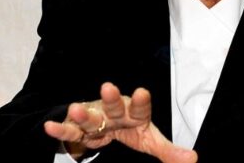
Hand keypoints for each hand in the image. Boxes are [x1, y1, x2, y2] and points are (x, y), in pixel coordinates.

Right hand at [44, 82, 196, 162]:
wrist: (106, 126)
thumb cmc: (130, 128)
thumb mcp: (148, 140)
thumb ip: (167, 150)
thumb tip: (193, 159)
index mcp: (135, 114)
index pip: (141, 108)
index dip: (141, 102)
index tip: (143, 92)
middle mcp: (115, 112)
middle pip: (114, 106)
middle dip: (111, 98)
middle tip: (108, 87)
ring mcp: (96, 119)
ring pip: (90, 116)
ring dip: (83, 113)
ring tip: (75, 108)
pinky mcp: (79, 129)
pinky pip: (70, 131)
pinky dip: (61, 130)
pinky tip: (50, 126)